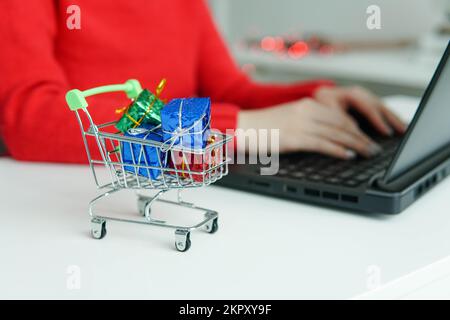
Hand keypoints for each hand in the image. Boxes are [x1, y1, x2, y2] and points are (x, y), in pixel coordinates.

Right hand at [237, 98, 382, 158]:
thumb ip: (308, 122)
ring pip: (337, 134)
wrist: (242, 127)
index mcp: (307, 105)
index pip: (339, 116)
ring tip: (368, 153)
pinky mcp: (295, 137)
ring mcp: (301, 123)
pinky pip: (323, 143)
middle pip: (342, 124)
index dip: (356, 128)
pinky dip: (338, 150)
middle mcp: (307, 111)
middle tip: (374, 147)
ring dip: (356, 144)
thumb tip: (327, 136)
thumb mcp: (289, 118)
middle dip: (361, 137)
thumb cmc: (263, 127)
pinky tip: (348, 155)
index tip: (366, 136)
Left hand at [314, 86, 405, 134]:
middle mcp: (361, 93)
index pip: (368, 107)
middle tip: (403, 131)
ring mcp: (365, 97)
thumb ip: (340, 117)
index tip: (386, 131)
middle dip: (392, 119)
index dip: (378, 120)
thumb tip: (354, 128)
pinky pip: (381, 110)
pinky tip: (398, 125)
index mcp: (351, 93)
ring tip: (404, 129)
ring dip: (394, 119)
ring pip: (383, 107)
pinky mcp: (366, 103)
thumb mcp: (326, 108)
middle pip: (380, 106)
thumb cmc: (321, 103)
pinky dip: (390, 118)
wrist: (319, 96)